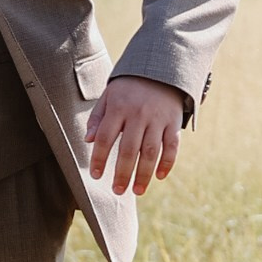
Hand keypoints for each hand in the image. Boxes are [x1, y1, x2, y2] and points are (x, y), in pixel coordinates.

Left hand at [83, 74, 185, 196]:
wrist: (160, 70)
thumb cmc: (128, 88)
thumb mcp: (108, 96)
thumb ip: (97, 118)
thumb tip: (88, 140)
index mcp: (118, 108)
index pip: (105, 137)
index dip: (99, 158)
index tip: (96, 175)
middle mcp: (138, 114)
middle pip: (129, 149)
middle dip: (122, 173)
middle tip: (117, 191)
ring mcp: (158, 119)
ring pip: (151, 151)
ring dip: (144, 174)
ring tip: (137, 191)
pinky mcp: (174, 123)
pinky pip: (172, 146)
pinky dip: (167, 163)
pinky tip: (159, 176)